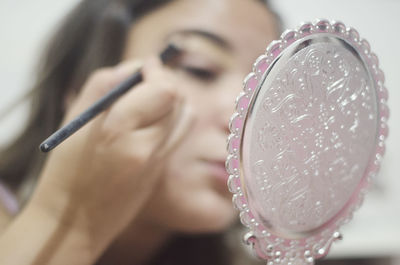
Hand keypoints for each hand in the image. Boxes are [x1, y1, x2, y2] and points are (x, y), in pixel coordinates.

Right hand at [29, 58, 191, 252]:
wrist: (75, 221)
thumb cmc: (66, 168)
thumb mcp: (77, 119)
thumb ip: (106, 85)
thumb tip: (136, 67)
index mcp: (120, 131)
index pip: (164, 90)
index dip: (159, 71)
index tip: (148, 64)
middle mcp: (147, 147)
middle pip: (179, 101)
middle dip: (167, 83)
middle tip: (149, 78)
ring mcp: (158, 162)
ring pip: (185, 117)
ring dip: (173, 101)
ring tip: (151, 99)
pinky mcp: (162, 172)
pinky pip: (178, 136)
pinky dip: (172, 120)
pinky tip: (152, 121)